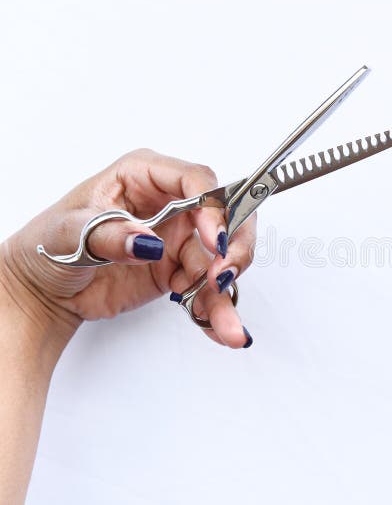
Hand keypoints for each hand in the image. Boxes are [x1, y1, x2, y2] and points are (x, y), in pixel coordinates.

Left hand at [0, 149, 256, 348]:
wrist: (43, 289)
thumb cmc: (48, 244)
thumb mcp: (68, 232)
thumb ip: (108, 234)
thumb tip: (146, 241)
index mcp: (143, 176)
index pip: (194, 181)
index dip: (213, 208)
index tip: (214, 240)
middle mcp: (169, 204)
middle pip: (224, 216)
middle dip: (233, 247)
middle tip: (224, 277)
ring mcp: (177, 239)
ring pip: (221, 259)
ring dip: (227, 292)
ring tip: (226, 324)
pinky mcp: (178, 271)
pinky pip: (207, 290)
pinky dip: (216, 312)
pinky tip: (222, 330)